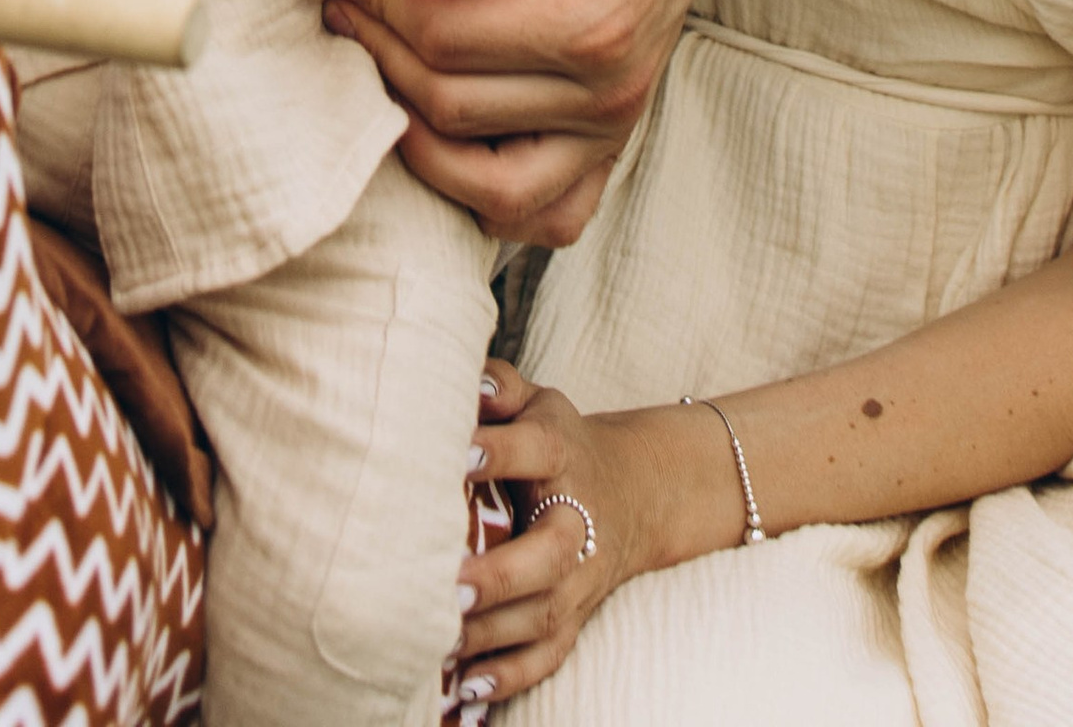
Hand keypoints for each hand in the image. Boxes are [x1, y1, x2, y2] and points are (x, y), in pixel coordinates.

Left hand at [321, 0, 720, 243]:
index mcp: (597, 22)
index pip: (450, 40)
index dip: (381, 6)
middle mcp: (610, 95)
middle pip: (453, 108)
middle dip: (380, 54)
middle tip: (339, 4)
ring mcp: (612, 134)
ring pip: (487, 188)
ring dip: (415, 140)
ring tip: (374, 70)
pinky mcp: (610, 151)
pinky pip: (543, 215)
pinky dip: (484, 198)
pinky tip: (440, 144)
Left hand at [454, 363, 651, 702]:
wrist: (633, 491)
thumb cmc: (558, 440)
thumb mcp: (538, 401)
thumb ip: (500, 386)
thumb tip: (464, 382)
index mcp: (560, 453)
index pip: (535, 449)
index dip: (500, 452)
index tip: (460, 457)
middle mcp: (575, 521)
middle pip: (549, 554)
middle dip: (501, 574)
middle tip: (449, 584)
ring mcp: (578, 578)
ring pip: (543, 614)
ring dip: (492, 633)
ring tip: (439, 642)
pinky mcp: (574, 618)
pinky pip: (547, 656)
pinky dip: (510, 676)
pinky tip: (465, 690)